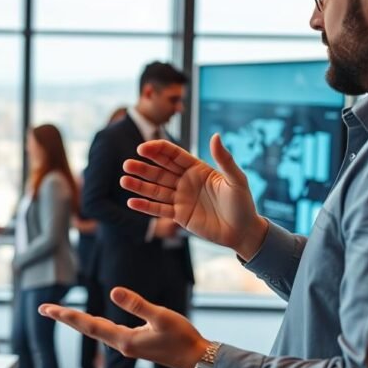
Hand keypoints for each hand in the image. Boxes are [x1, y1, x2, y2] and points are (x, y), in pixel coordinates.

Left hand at [38, 287, 210, 367]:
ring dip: (78, 321)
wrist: (197, 358)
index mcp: (125, 340)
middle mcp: (122, 345)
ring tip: (60, 313)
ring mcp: (127, 346)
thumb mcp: (161, 316)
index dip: (68, 316)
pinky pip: (107, 332)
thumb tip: (114, 291)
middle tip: (44, 309)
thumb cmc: (182, 337)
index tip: (49, 309)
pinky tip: (91, 322)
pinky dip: (94, 324)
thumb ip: (137, 304)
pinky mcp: (135, 344)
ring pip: (96, 331)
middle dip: (66, 318)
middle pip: (87, 328)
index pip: (90, 325)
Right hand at [121, 133, 267, 259]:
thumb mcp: (236, 179)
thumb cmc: (243, 203)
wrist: (243, 231)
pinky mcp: (180, 216)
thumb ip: (224, 159)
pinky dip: (145, 206)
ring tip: (124, 180)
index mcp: (197, 168)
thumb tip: (216, 135)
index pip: (173, 155)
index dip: (157, 150)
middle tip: (127, 164)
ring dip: (139, 185)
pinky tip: (131, 201)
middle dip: (143, 167)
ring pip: (156, 190)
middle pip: (160, 171)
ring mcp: (181, 198)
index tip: (143, 148)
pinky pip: (159, 209)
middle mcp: (186, 181)